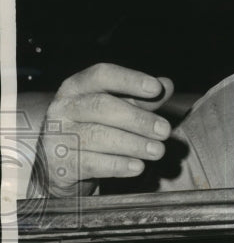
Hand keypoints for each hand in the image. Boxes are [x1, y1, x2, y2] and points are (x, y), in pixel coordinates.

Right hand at [33, 63, 174, 197]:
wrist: (61, 168)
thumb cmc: (95, 130)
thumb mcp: (118, 111)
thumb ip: (142, 100)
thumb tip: (166, 84)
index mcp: (77, 88)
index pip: (101, 75)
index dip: (129, 80)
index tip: (156, 88)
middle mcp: (63, 108)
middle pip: (102, 106)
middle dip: (137, 118)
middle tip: (165, 131)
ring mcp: (57, 136)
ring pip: (97, 136)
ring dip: (133, 144)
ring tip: (158, 151)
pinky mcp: (60, 164)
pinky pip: (91, 163)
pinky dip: (118, 165)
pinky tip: (138, 166)